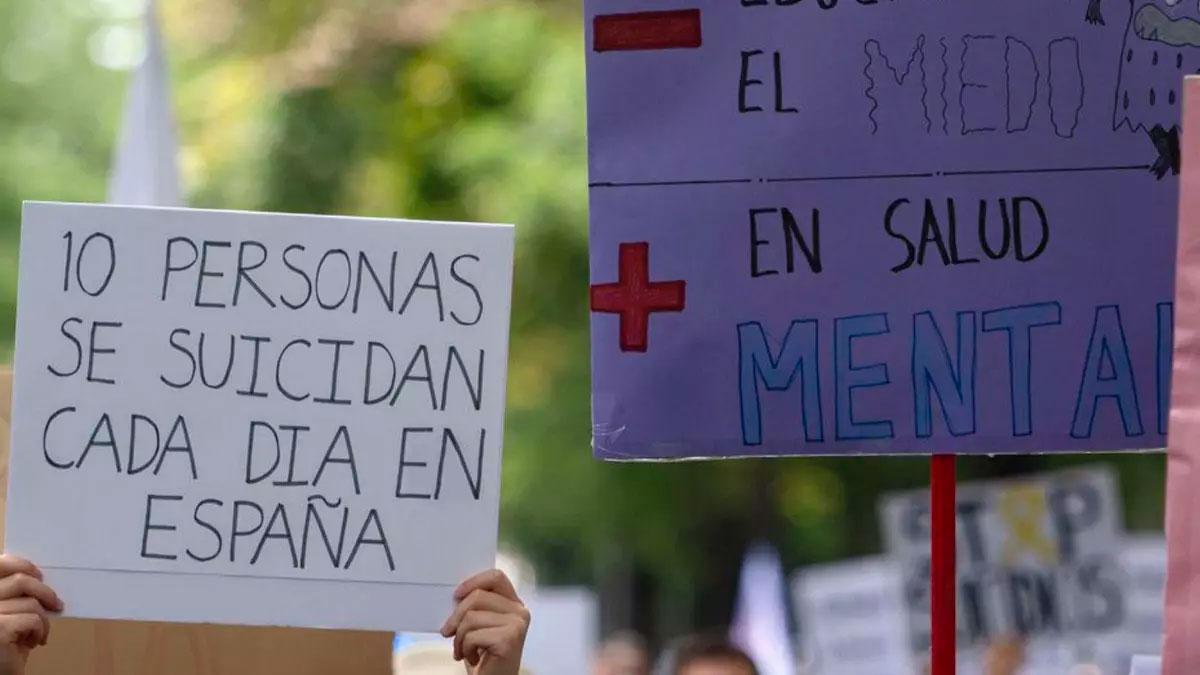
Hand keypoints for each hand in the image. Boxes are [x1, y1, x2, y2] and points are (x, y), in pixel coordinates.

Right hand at [0, 555, 62, 674]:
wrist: (1, 671)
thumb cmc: (6, 643)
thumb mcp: (8, 612)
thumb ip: (15, 593)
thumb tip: (40, 576)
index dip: (21, 564)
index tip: (39, 575)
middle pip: (20, 581)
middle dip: (45, 593)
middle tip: (56, 605)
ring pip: (30, 603)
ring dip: (43, 619)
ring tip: (38, 634)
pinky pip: (34, 619)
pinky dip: (41, 630)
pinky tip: (35, 642)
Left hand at [440, 569, 529, 674]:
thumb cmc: (484, 656)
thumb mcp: (479, 625)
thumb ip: (475, 607)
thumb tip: (455, 595)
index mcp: (514, 604)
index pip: (496, 577)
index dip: (473, 581)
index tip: (456, 595)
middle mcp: (520, 611)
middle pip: (478, 596)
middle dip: (456, 616)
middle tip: (448, 633)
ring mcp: (517, 624)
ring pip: (472, 617)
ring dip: (459, 638)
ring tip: (463, 651)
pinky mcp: (509, 639)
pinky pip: (472, 635)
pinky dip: (465, 649)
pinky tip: (472, 659)